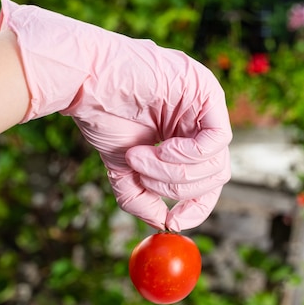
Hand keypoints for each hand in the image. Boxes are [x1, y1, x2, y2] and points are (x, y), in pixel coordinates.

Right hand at [0, 0, 231, 230]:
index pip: (208, 183)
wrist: (85, 80)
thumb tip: (164, 224)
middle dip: (175, 187)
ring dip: (172, 172)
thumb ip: (143, 198)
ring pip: (215, 163)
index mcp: (186, 139)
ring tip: (138, 158)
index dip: (195, 207)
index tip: (173, 221)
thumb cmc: (103, 115)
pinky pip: (217, 140)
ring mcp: (206, 106)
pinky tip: (161, 147)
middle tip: (140, 175)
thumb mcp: (125, 168)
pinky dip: (187, 155)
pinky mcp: (208, 91)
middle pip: (214, 177)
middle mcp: (200, 123)